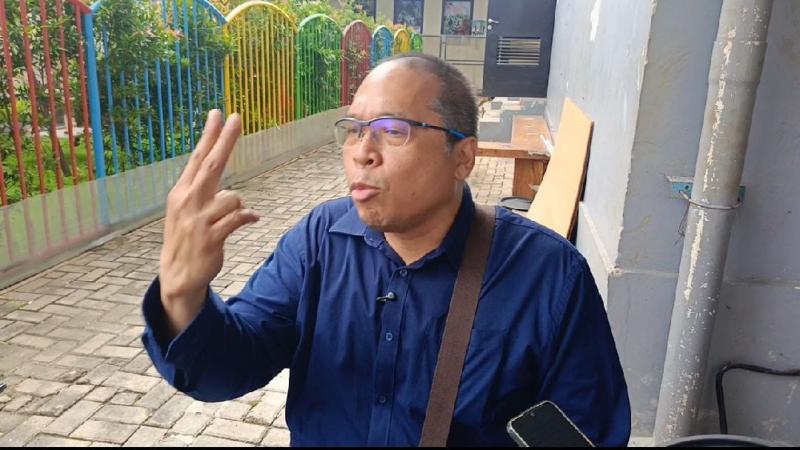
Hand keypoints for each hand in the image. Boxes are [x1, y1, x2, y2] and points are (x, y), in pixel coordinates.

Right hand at [158, 110, 258, 332]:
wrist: (177, 275)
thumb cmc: (187, 239)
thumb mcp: (188, 212)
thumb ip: (205, 193)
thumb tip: (227, 184)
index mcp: (181, 192)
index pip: (197, 158)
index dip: (209, 136)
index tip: (218, 113)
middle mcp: (187, 201)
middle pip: (211, 164)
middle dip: (224, 140)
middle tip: (235, 118)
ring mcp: (198, 219)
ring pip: (232, 196)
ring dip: (239, 205)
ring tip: (232, 218)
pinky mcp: (210, 237)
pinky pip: (238, 218)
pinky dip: (248, 217)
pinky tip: (251, 219)